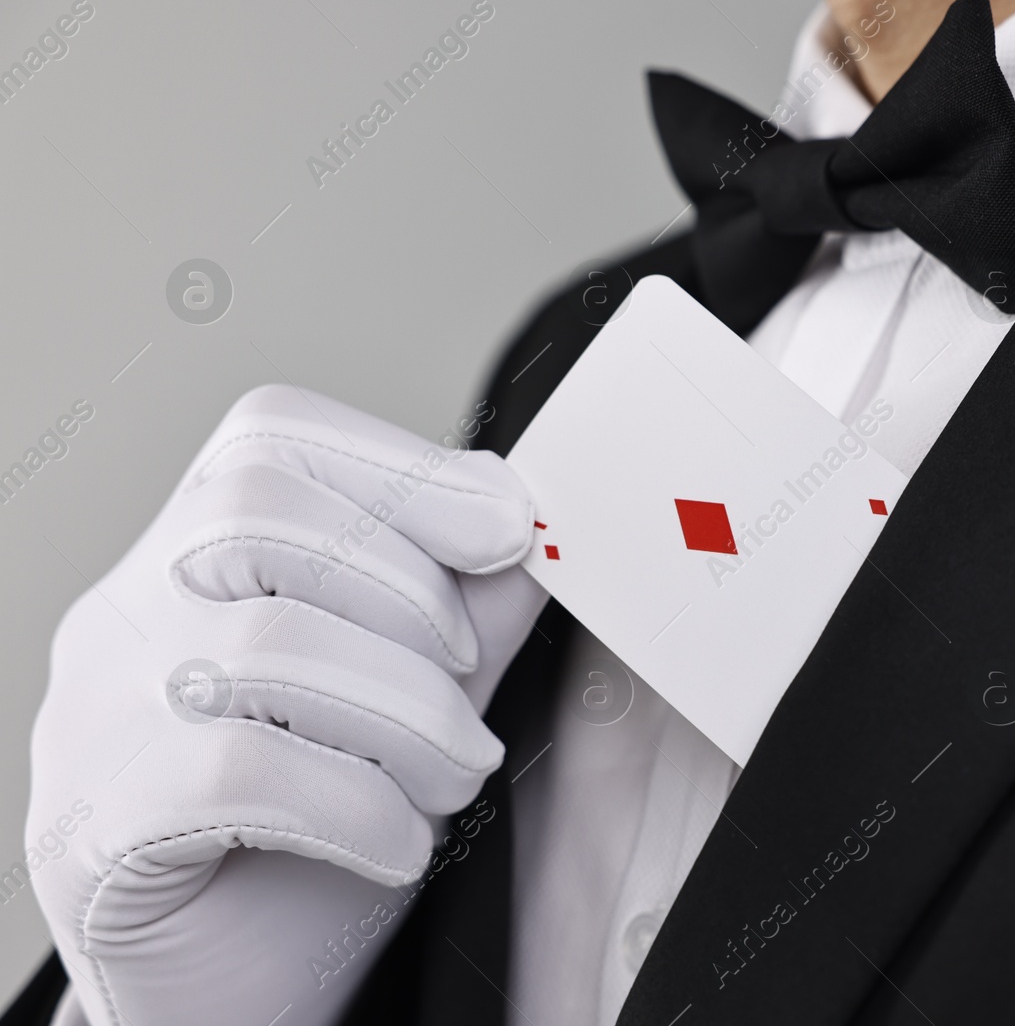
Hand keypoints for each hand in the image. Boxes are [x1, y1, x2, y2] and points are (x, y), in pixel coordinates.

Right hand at [25, 385, 545, 1025]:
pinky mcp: (92, 825)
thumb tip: (531, 524)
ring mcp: (92, 713)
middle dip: (408, 593)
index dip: (407, 468)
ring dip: (409, 717)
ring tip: (451, 777)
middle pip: (262, 512)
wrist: (245, 990)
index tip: (509, 530)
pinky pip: (240, 771)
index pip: (273, 436)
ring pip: (267, 645)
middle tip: (466, 682)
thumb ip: (467, 608)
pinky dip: (357, 806)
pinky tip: (394, 842)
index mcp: (195, 555)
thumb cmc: (324, 833)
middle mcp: (125, 612)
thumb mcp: (417, 699)